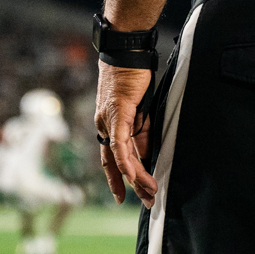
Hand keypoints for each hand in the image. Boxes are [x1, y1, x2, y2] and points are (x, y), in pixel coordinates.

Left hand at [94, 61, 156, 206]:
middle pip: (116, 162)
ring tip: (150, 191)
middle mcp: (103, 125)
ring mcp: (108, 119)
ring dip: (136, 177)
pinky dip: (125, 160)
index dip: (116, 178)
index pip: (110, 158)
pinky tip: (133, 175)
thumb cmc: (132, 76)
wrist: (126, 51)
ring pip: (120, 156)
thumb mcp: (139, 110)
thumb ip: (140, 132)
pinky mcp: (117, 112)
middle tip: (148, 201)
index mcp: (107, 125)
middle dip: (132, 185)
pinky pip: (120, 141)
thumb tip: (145, 155)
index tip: (123, 197)